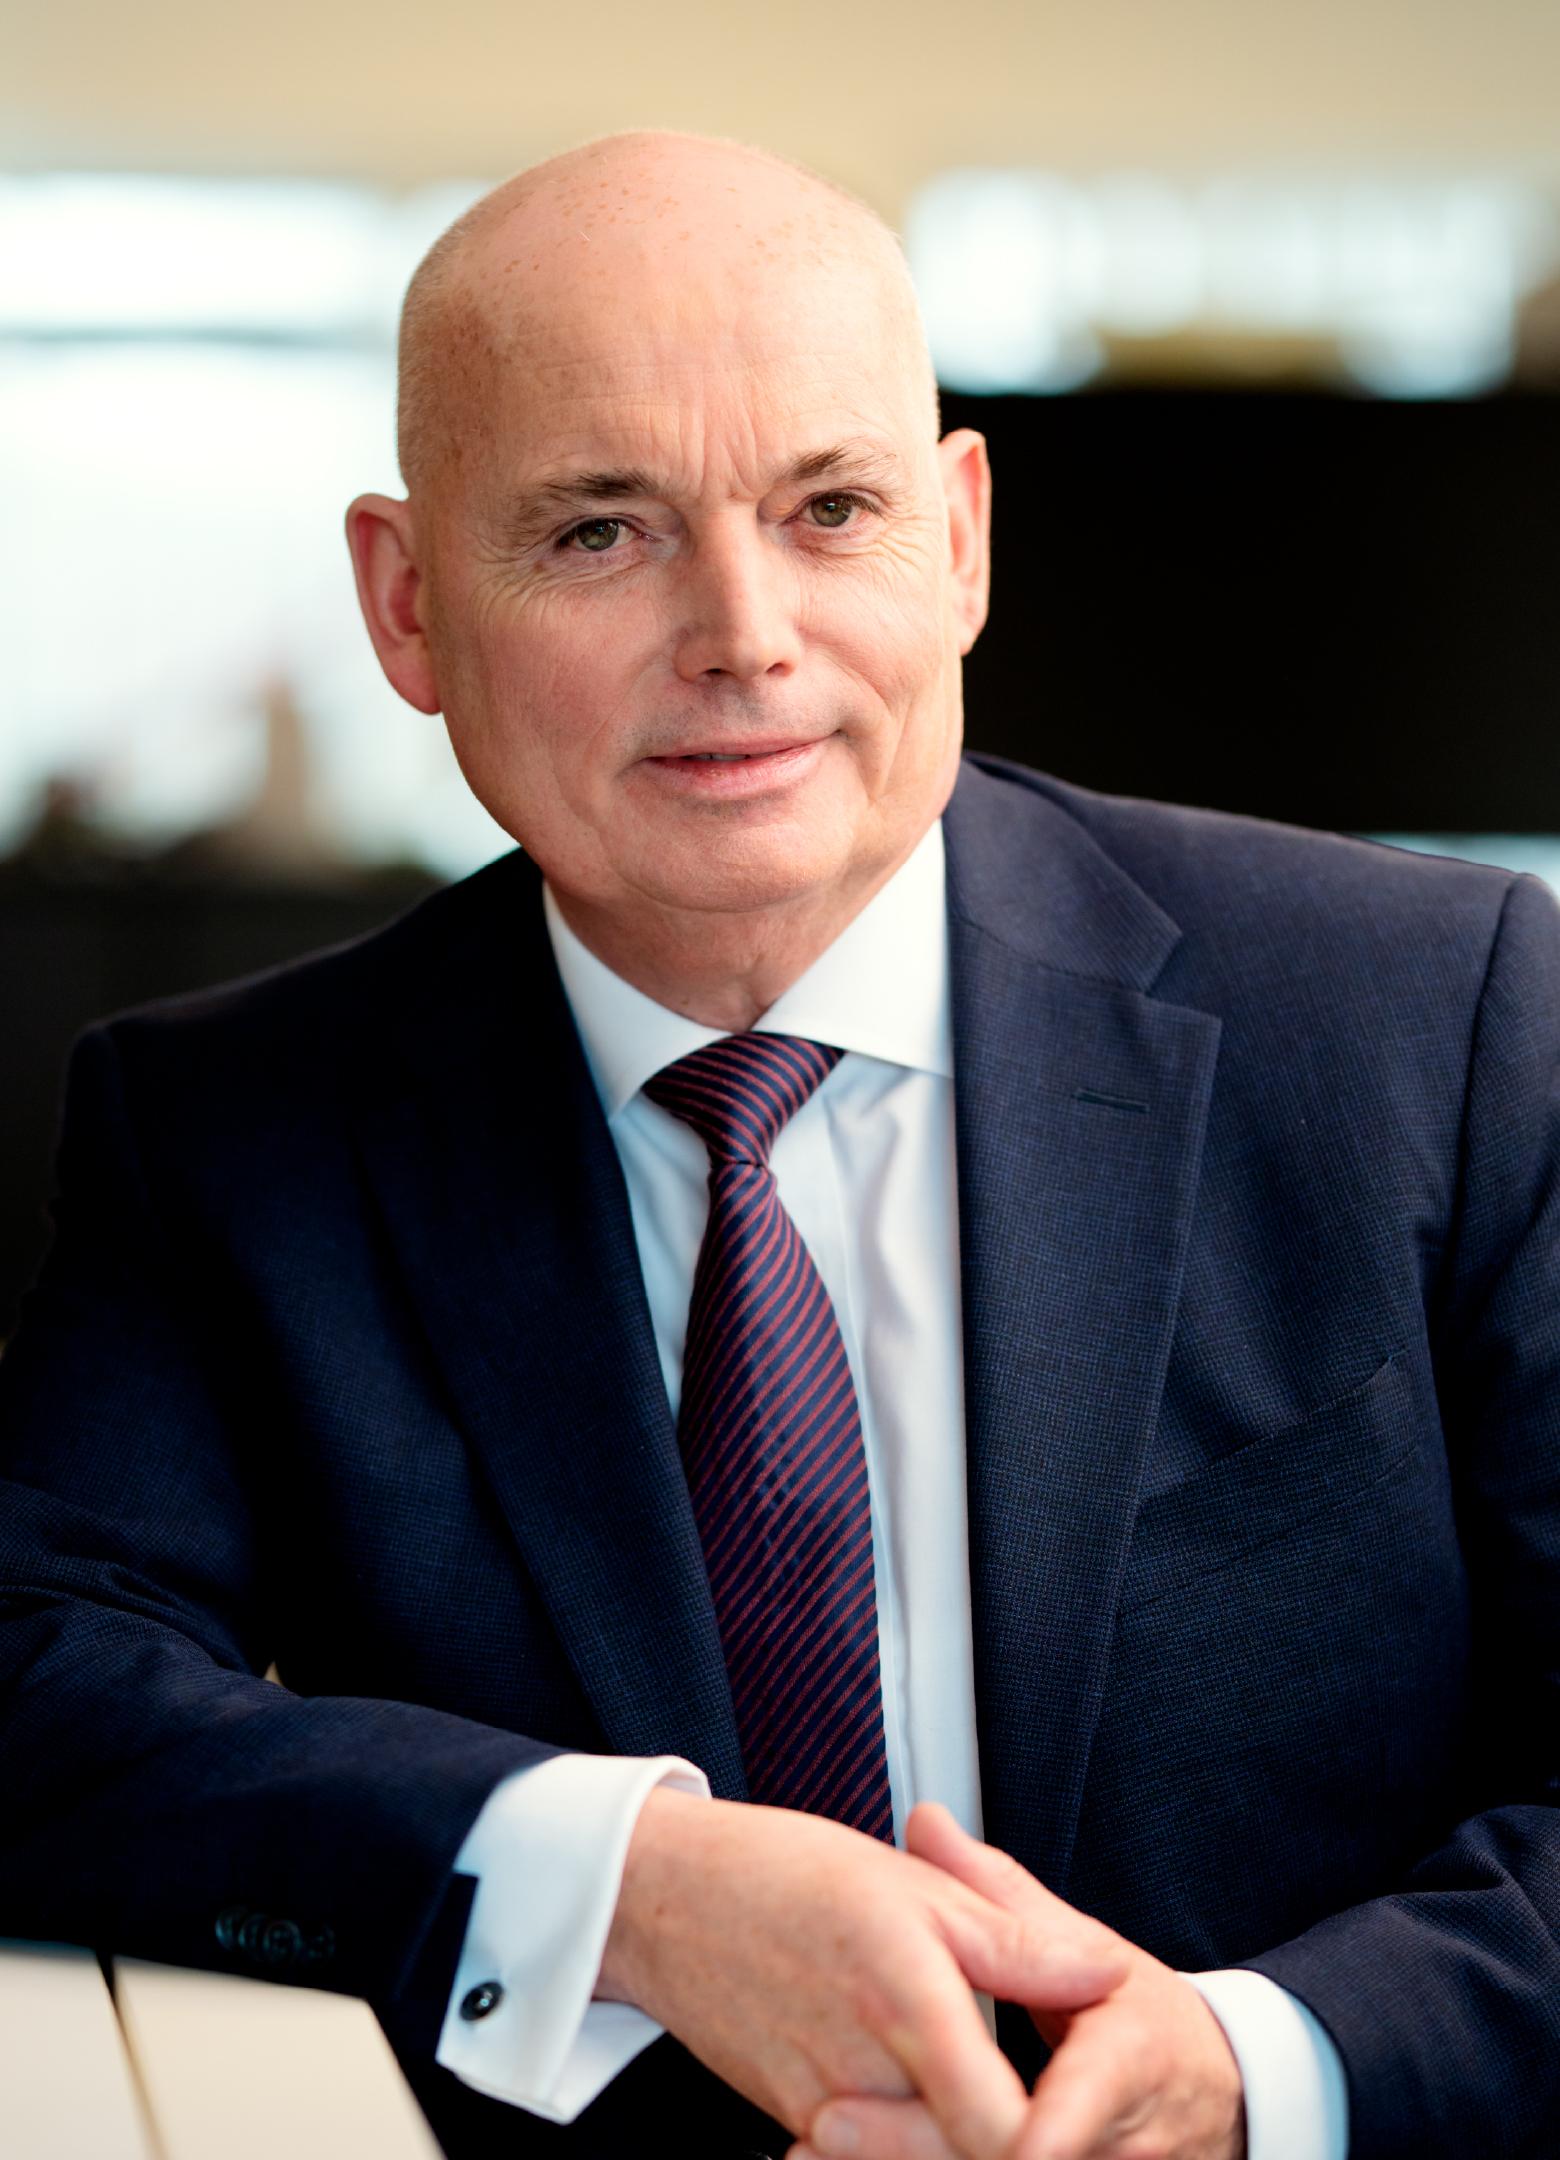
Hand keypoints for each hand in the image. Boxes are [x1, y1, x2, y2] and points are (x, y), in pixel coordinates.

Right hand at [596, 1788, 1129, 2155]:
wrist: (668, 1896)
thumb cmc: (785, 1875)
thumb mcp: (915, 1886)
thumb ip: (1016, 1942)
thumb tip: (1105, 1973)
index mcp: (909, 2006)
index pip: (1004, 2133)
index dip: (1051, 2137)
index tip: (1077, 2112)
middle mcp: (865, 2079)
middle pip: (962, 2159)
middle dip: (1011, 2142)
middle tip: (1048, 2111)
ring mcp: (825, 2114)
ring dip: (953, 2139)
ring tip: (990, 2107)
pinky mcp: (797, 2126)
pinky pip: (864, 2159)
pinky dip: (901, 2141)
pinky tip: (919, 2109)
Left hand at [791, 1805, 1245, 2159]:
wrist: (1212, 2099)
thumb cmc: (1139, 2020)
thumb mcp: (1086, 1945)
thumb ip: (997, 1894)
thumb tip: (923, 1822)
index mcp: (1127, 2063)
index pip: (1081, 2106)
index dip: (1035, 2130)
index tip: (993, 2126)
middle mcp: (1120, 2145)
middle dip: (921, 2148)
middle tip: (830, 2122)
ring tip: (819, 2146)